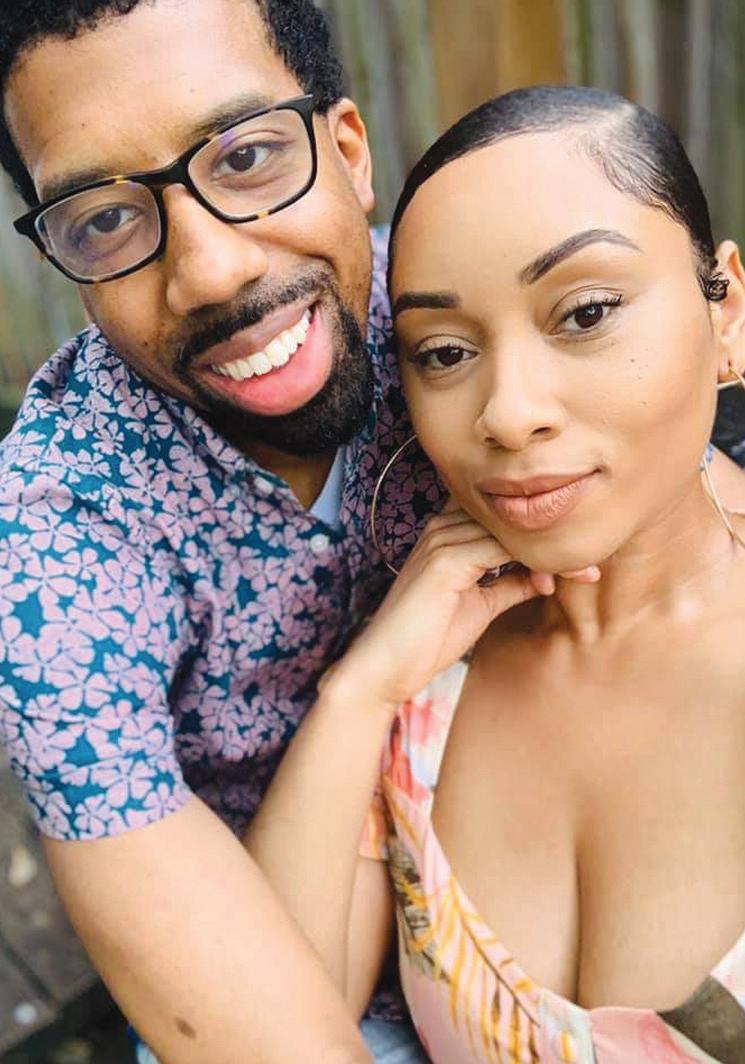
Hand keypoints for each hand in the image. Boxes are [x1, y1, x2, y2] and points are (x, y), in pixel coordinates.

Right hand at [329, 507, 598, 708]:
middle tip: (598, 557)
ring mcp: (441, 541)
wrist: (385, 667)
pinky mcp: (444, 562)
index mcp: (447, 532)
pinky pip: (499, 551)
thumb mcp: (481, 606)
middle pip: (512, 519)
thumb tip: (548, 576)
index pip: (505, 518)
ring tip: (587, 569)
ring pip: (511, 532)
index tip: (584, 553)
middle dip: (556, 537)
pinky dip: (531, 564)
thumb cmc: (427, 638)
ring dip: (551, 550)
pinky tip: (551, 581)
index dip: (544, 533)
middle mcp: (442, 527)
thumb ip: (512, 583)